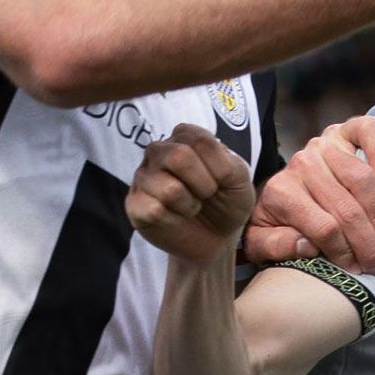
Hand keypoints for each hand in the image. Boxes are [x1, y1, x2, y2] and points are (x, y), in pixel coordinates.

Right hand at [125, 125, 256, 271]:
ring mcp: (143, 176)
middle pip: (178, 157)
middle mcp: (159, 150)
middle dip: (203, 185)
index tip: (221, 180)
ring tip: (190, 207)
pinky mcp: (134, 204)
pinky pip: (153, 211)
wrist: (217, 237)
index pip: (200, 140)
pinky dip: (174, 220)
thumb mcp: (240, 178)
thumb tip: (192, 161)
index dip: (219, 167)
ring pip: (168, 189)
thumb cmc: (226, 201)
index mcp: (184, 137)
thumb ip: (225, 161)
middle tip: (206, 195)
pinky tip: (175, 219)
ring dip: (189, 205)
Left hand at [243, 119, 374, 271]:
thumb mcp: (260, 241)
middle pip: (347, 208)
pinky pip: (367, 132)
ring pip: (362, 179)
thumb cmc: (274, 220)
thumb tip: (307, 245)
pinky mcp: (341, 132)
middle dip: (367, 242)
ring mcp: (323, 145)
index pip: (325, 228)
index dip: (345, 253)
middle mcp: (302, 164)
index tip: (357, 270)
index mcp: (281, 191)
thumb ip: (275, 246)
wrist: (274, 190)